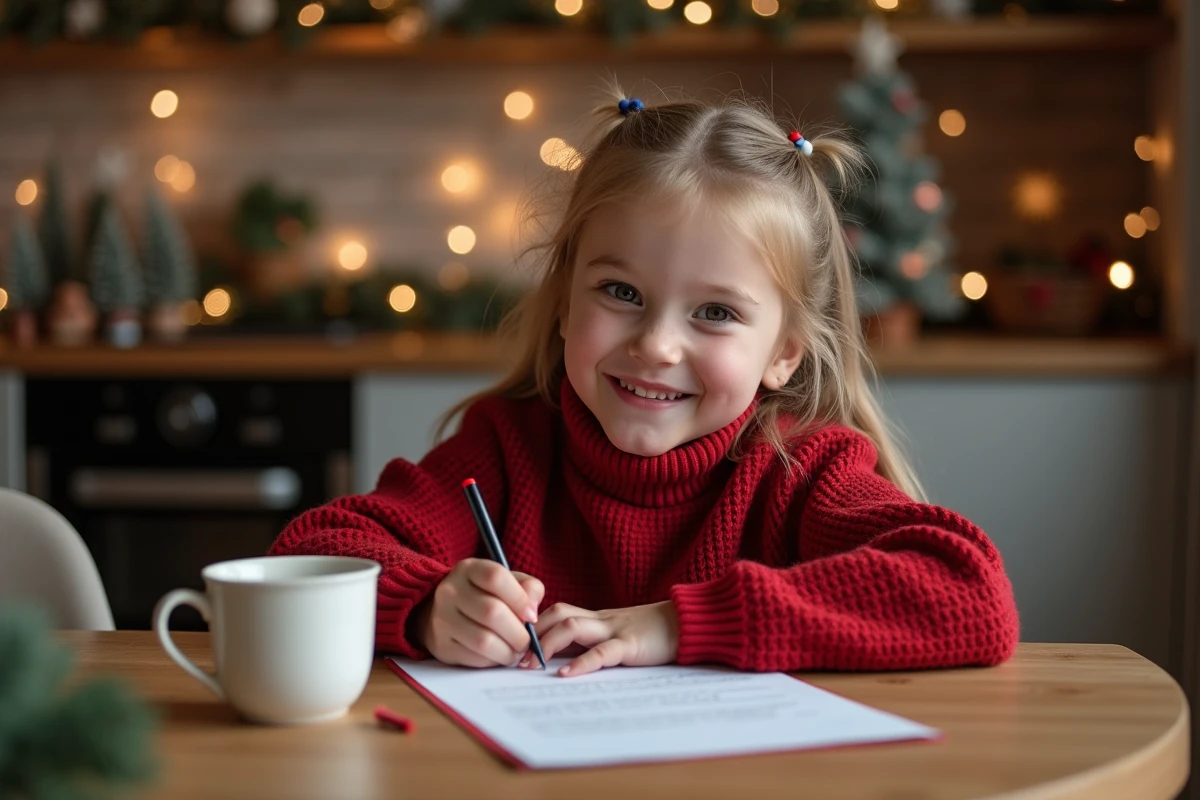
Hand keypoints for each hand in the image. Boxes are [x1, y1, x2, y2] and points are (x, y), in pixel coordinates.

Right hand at [418, 559, 543, 667]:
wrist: (444, 612)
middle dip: (518, 633)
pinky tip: (498, 655)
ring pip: (483, 640)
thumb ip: (528, 588)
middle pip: (492, 612)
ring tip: (517, 652)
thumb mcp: (508, 582)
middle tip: (527, 642)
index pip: (495, 577)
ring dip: (508, 651)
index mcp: (469, 569)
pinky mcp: (441, 645)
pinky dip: (493, 661)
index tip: (532, 616)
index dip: (520, 599)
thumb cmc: (485, 596)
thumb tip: (532, 612)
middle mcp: (450, 591)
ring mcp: (442, 618)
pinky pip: (474, 657)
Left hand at [525, 601, 678, 677]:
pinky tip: (566, 675)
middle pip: (557, 613)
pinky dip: (581, 663)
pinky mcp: (631, 644)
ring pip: (572, 625)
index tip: (514, 646)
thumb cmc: (653, 634)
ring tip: (532, 666)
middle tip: (515, 659)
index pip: (556, 612)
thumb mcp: (617, 636)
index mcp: (596, 618)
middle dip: (533, 634)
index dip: (533, 625)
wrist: (688, 624)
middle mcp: (601, 619)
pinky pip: (602, 651)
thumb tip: (561, 662)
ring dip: (548, 644)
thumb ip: (593, 643)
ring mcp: (615, 629)